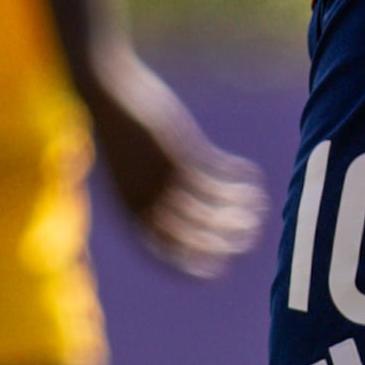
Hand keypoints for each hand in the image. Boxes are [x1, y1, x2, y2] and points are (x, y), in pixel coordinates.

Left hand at [78, 46, 263, 277]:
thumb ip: (143, 190)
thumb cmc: (115, 130)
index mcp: (129, 210)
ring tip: (260, 208)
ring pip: (211, 208)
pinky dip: (239, 179)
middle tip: (249, 237)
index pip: (162, 252)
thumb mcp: (125, 168)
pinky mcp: (178, 154)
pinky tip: (253, 175)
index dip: (192, 267)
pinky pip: (217, 176)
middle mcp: (146, 201)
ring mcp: (162, 179)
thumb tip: (166, 204)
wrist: (103, 93)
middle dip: (225, 240)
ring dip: (240, 212)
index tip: (218, 271)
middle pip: (194, 235)